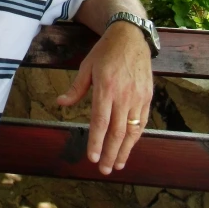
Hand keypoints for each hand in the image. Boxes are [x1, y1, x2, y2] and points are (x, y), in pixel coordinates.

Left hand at [57, 22, 153, 174]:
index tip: (92, 158)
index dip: (96, 142)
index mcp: (105, 88)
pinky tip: (129, 147)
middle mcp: (123, 96)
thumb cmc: (106, 51)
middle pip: (117, 132)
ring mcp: (138, 97)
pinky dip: (136, 137)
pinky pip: (142, 122)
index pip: (100, 122)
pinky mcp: (147, 97)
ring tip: (117, 164)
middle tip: (104, 169)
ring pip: (132, 131)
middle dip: (110, 153)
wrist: (131, 37)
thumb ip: (76, 88)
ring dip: (124, 150)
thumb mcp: (87, 66)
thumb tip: (60, 103)